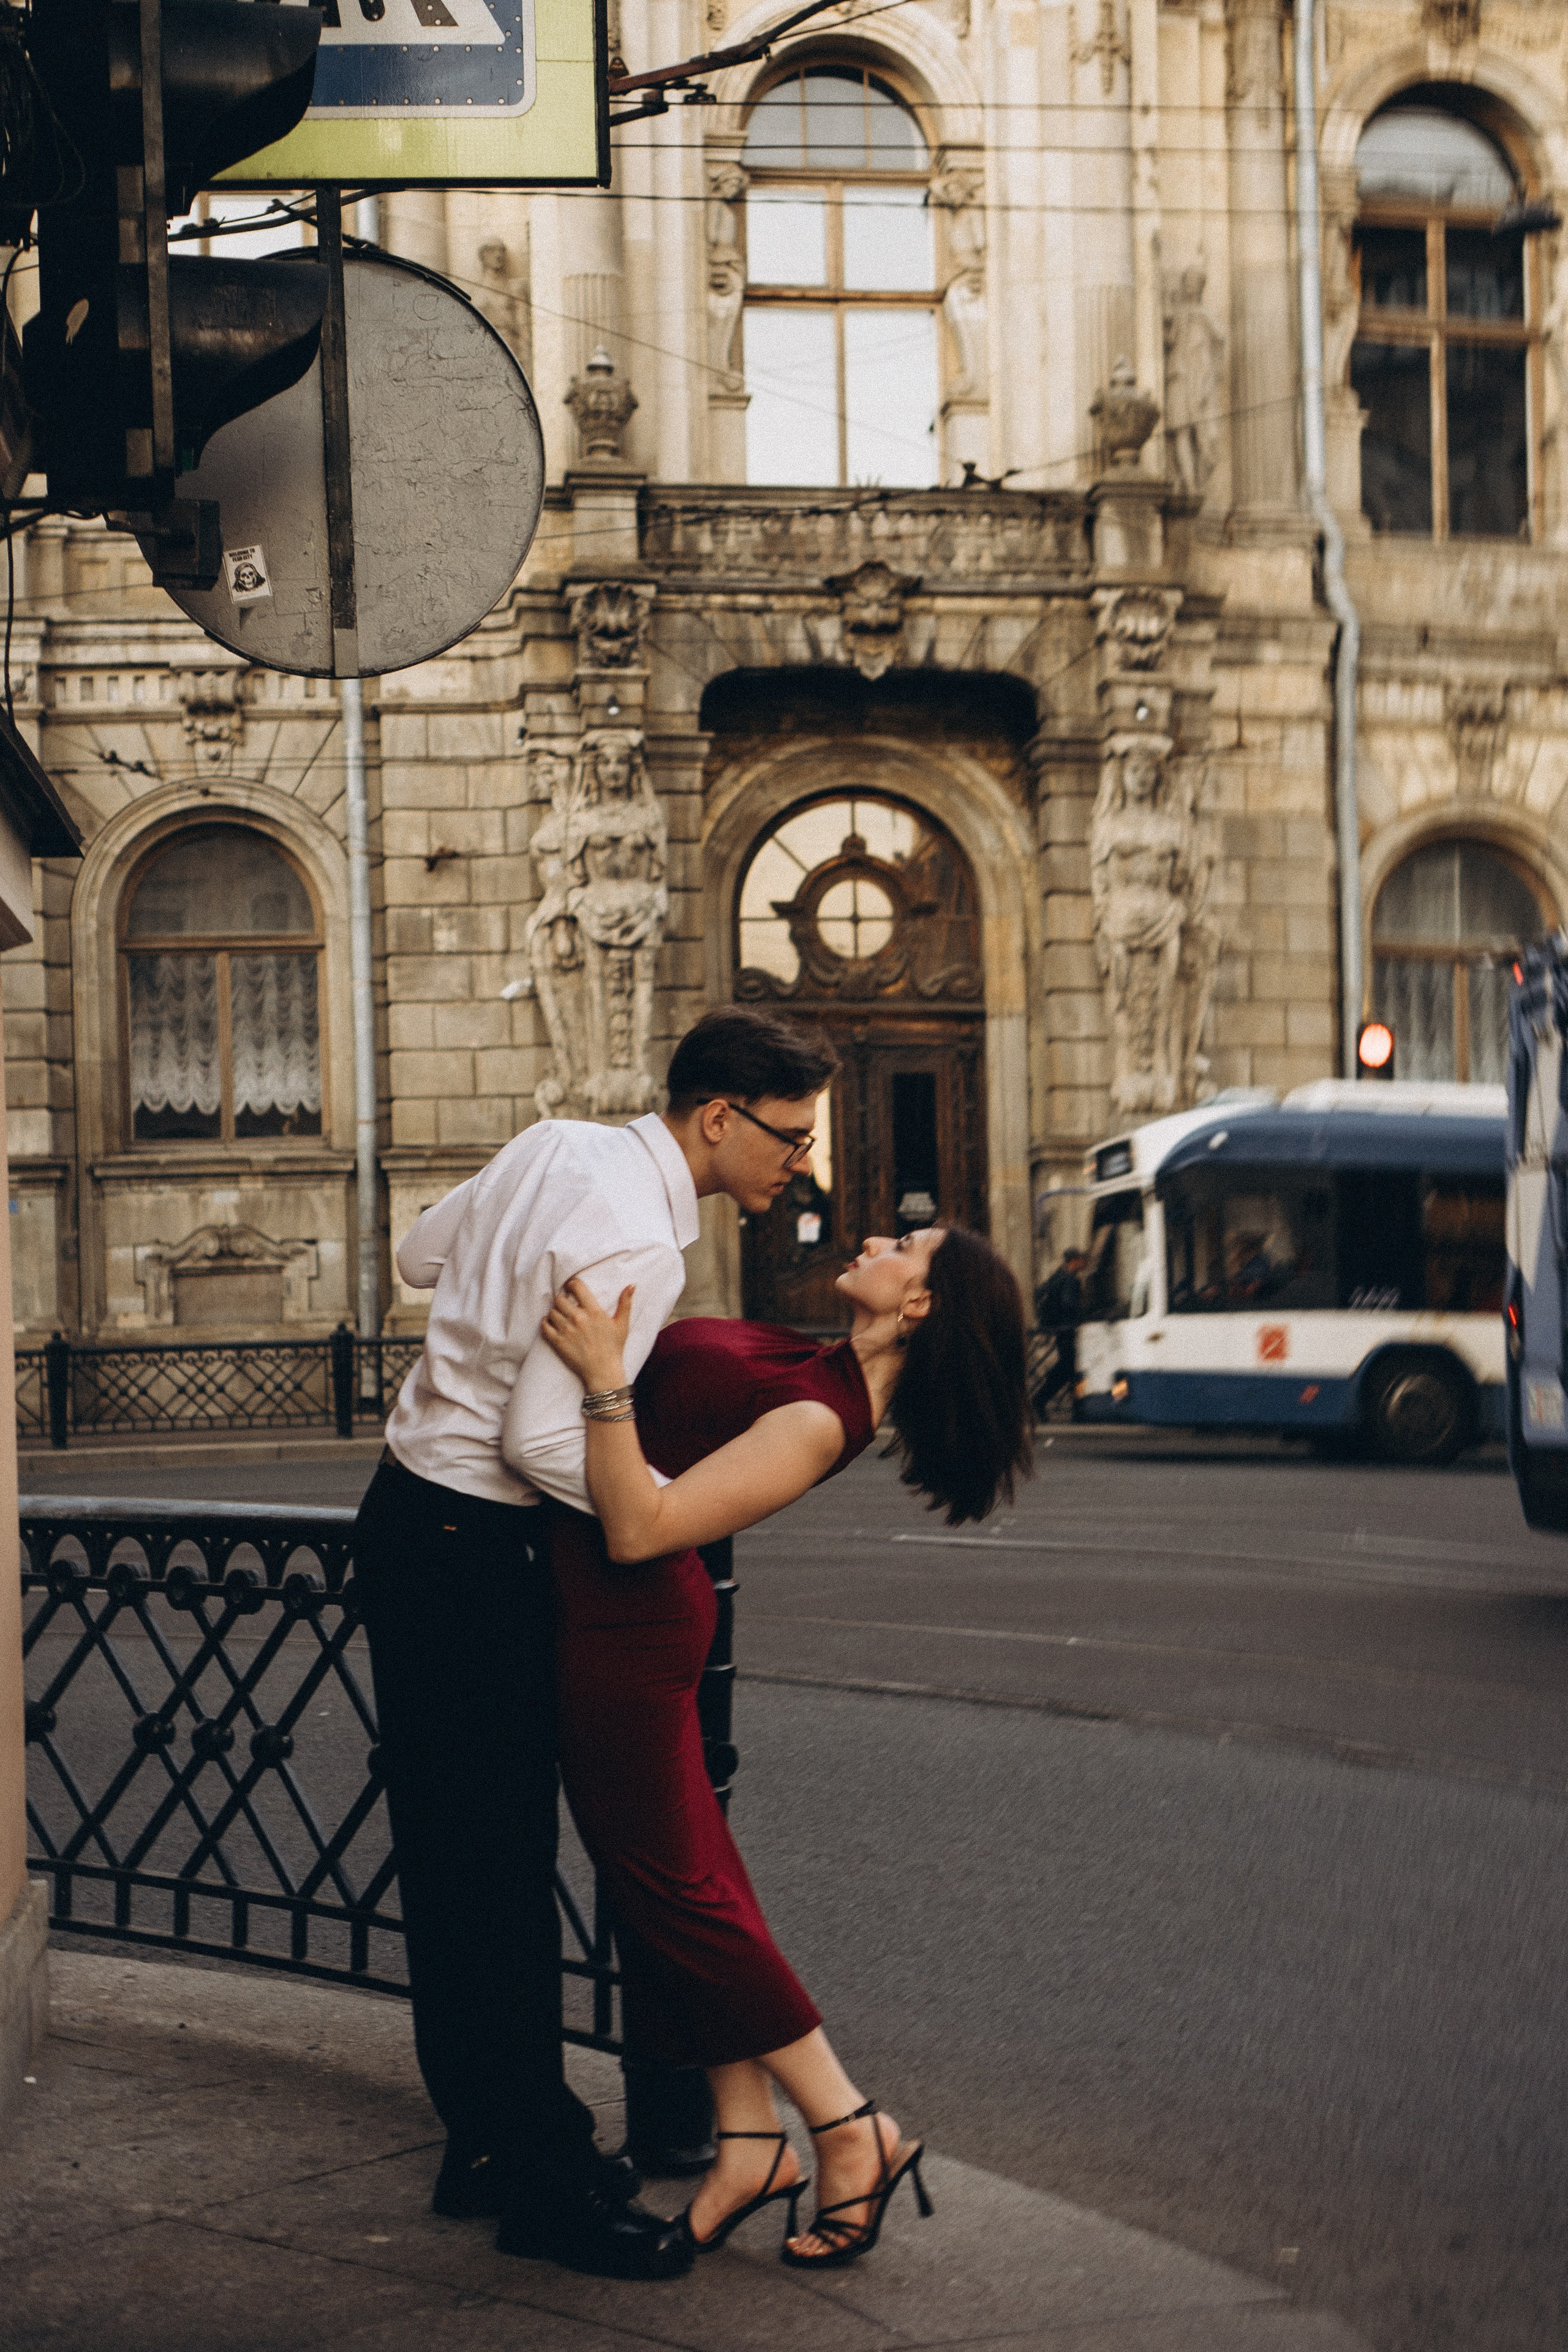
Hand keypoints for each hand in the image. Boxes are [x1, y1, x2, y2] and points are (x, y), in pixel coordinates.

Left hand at [541, 1278, 634, 1392]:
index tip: (572, 1288)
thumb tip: (632, 1285)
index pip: (576, 1287)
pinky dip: (546, 1323)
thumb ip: (625, 1303)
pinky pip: (545, 1325)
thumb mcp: (622, 1324)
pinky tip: (551, 1323)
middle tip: (567, 1305)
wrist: (603, 1371)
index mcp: (594, 1311)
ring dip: (555, 1312)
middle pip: (560, 1299)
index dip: (572, 1284)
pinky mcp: (558, 1342)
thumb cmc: (614, 1348)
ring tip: (561, 1316)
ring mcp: (567, 1330)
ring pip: (552, 1311)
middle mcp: (578, 1318)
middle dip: (563, 1300)